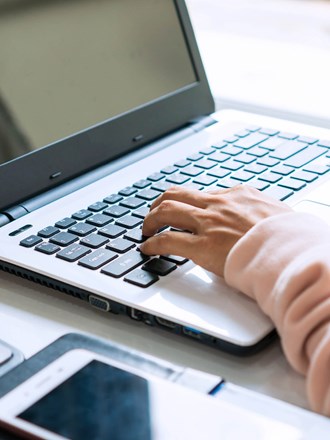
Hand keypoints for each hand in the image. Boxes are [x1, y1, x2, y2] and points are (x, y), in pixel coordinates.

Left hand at [140, 185, 291, 276]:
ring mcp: (208, 223)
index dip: (189, 204)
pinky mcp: (203, 246)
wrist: (292, 251)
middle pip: (177, 194)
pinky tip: (148, 249)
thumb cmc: (289, 236)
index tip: (183, 210)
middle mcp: (218, 204)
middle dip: (160, 203)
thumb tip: (257, 217)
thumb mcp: (275, 213)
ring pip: (166, 211)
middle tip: (154, 214)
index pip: (203, 194)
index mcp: (237, 195)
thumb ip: (258, 211)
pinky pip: (167, 240)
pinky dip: (152, 243)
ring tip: (146, 230)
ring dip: (151, 220)